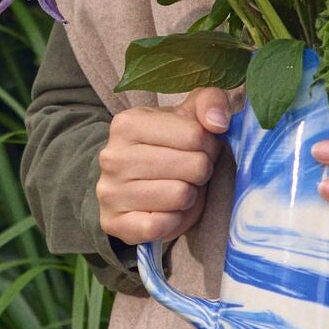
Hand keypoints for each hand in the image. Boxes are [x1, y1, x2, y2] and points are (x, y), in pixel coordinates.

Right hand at [97, 87, 232, 246]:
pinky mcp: (113, 224)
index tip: (200, 147)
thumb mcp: (189, 114)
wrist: (134, 182)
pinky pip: (161, 227)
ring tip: (179, 188)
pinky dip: (174, 221)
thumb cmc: (169, 144)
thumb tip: (219, 122)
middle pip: (193, 166)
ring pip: (180, 196)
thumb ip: (211, 102)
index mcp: (128, 123)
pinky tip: (167, 210)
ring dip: (190, 196)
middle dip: (202, 171)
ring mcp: (109, 192)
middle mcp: (112, 156)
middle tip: (191, 171)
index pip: (196, 135)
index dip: (209, 145)